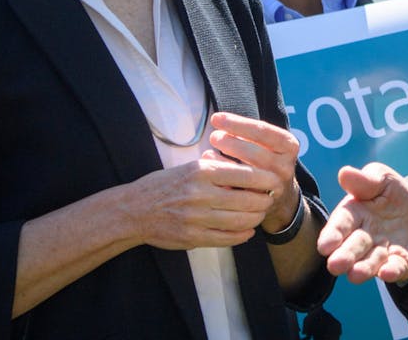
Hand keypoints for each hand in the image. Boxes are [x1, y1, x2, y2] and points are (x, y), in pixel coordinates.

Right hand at [127, 156, 277, 250]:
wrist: (134, 210)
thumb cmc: (164, 185)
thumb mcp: (190, 168)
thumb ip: (218, 170)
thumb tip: (249, 173)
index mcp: (202, 171)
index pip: (246, 174)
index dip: (265, 179)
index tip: (273, 180)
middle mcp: (201, 194)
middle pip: (247, 199)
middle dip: (264, 200)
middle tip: (270, 199)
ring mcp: (197, 218)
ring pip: (240, 220)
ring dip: (256, 219)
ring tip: (260, 215)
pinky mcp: (192, 237)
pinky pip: (226, 239)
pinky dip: (241, 236)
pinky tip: (247, 231)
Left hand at [206, 111, 302, 233]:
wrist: (282, 196)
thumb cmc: (267, 161)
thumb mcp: (267, 145)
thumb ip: (248, 134)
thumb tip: (218, 122)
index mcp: (288, 145)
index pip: (262, 131)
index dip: (237, 124)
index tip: (216, 118)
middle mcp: (286, 166)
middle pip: (256, 153)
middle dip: (231, 143)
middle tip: (213, 137)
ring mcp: (277, 186)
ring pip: (250, 174)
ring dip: (226, 163)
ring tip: (208, 153)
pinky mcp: (264, 203)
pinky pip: (242, 192)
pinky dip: (225, 182)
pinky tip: (212, 174)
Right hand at [317, 163, 407, 283]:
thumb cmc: (391, 195)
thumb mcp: (382, 179)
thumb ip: (365, 180)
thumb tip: (344, 173)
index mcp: (355, 214)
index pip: (341, 224)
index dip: (332, 234)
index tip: (325, 246)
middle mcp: (366, 238)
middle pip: (354, 247)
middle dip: (345, 256)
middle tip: (335, 265)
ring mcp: (384, 252)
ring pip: (372, 262)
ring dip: (364, 269)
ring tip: (355, 275)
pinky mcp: (403, 262)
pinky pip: (398, 267)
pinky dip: (393, 271)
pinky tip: (387, 273)